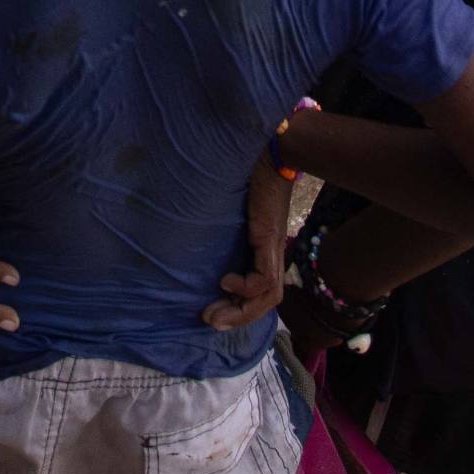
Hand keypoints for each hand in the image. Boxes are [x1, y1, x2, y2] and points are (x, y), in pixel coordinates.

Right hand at [210, 153, 294, 330]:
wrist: (272, 152)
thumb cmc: (250, 173)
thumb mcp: (233, 209)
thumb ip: (227, 225)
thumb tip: (200, 235)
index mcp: (266, 248)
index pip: (263, 289)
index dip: (242, 305)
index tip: (215, 309)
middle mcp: (273, 252)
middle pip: (267, 300)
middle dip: (238, 316)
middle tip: (210, 321)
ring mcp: (273, 247)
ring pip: (268, 295)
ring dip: (241, 310)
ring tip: (214, 314)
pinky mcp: (269, 239)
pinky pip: (264, 279)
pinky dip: (246, 287)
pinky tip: (225, 280)